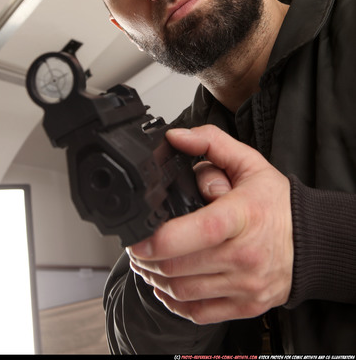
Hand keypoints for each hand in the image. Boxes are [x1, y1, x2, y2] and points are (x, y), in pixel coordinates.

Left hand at [127, 125, 292, 323]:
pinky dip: (174, 302)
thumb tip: (175, 138)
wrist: (312, 242)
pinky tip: (167, 286)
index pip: (197, 231)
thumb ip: (210, 143)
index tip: (138, 238)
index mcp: (243, 215)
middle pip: (180, 267)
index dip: (158, 240)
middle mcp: (245, 255)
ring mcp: (246, 285)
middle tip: (137, 248)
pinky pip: (198, 313)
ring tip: (147, 265)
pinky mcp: (245, 305)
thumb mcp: (249, 162)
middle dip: (147, 260)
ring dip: (155, 279)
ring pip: (183, 292)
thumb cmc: (276, 204)